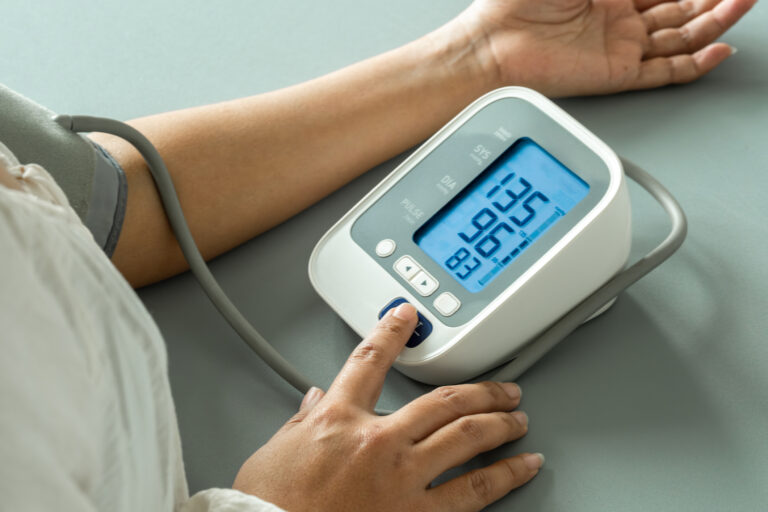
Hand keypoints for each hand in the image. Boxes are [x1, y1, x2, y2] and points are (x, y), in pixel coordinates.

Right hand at [233, 303, 541, 510]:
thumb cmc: (268, 507)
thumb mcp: (273, 454)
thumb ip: (301, 422)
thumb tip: (315, 398)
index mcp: (338, 420)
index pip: (369, 361)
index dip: (391, 333)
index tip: (407, 316)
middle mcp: (378, 441)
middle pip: (442, 400)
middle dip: (479, 388)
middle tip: (502, 386)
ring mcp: (404, 477)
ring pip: (466, 436)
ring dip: (499, 422)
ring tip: (519, 417)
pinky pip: (473, 491)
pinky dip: (505, 476)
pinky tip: (524, 467)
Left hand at [454, 0, 755, 95]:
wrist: (490, 47)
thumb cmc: (515, 3)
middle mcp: (616, 21)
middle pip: (679, 11)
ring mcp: (618, 48)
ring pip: (679, 38)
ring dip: (713, 22)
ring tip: (742, 5)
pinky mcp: (615, 74)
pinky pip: (664, 71)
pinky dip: (694, 63)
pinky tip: (719, 49)